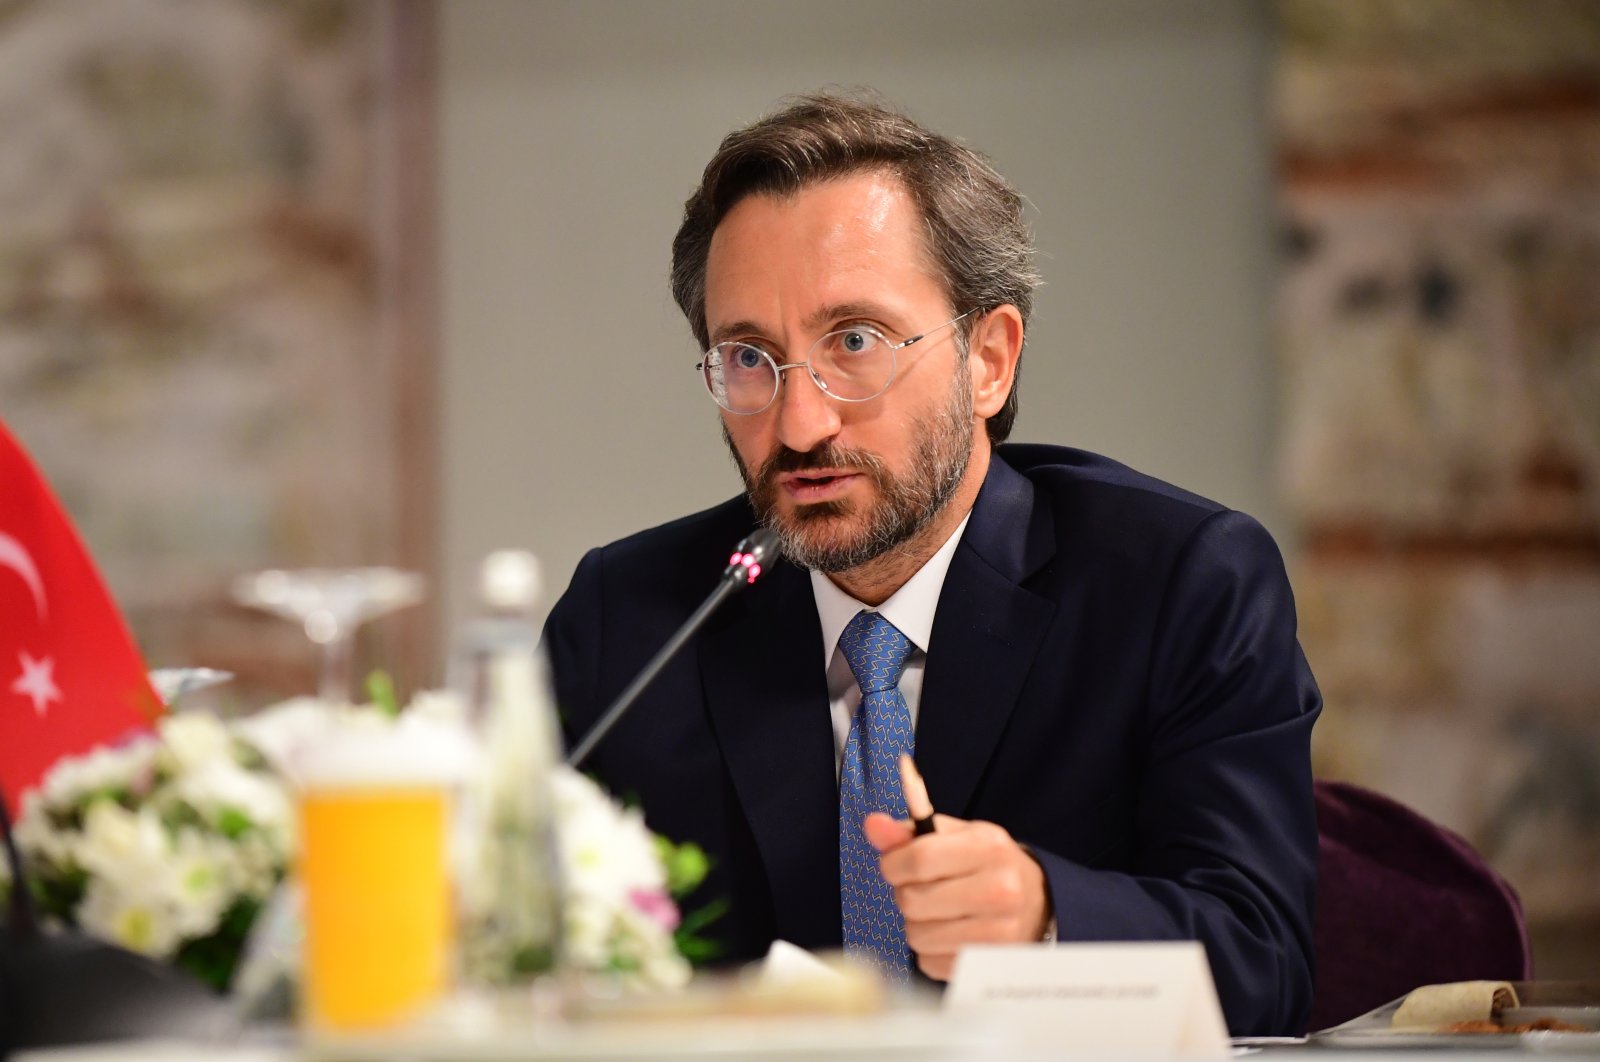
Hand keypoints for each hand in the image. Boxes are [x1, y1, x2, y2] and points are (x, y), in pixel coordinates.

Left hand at [863, 811, 1052, 981]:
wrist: (1034, 901)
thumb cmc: (985, 865)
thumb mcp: (954, 837)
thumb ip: (908, 833)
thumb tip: (873, 825)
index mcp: (989, 847)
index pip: (920, 858)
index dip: (893, 865)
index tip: (895, 867)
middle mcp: (1000, 889)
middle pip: (913, 900)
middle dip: (907, 894)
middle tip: (925, 890)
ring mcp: (999, 932)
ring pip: (917, 935)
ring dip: (917, 924)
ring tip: (939, 913)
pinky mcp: (988, 965)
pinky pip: (928, 962)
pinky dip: (930, 950)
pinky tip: (950, 934)